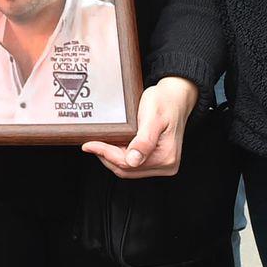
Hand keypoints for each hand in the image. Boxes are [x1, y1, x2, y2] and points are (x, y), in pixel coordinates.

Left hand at [83, 76, 198, 177]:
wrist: (176, 97)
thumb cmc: (165, 102)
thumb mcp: (152, 117)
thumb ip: (144, 140)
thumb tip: (133, 160)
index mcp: (166, 157)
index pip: (127, 164)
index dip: (105, 154)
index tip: (89, 145)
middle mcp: (166, 165)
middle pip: (127, 170)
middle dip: (107, 157)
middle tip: (92, 144)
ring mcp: (162, 164)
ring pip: (128, 169)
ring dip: (112, 158)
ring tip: (100, 143)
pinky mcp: (157, 160)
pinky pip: (133, 164)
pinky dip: (120, 156)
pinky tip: (113, 144)